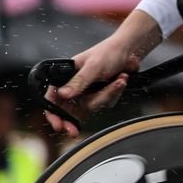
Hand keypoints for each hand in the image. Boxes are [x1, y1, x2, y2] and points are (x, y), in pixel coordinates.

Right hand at [44, 22, 158, 137]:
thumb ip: (78, 81)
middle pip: (69, 109)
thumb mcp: (93, 66)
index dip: (53, 112)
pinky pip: (105, 104)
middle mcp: (75, 85)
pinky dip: (114, 93)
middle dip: (73, 119)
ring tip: (119, 80)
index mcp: (66, 75)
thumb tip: (62, 94)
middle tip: (73, 132)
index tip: (58, 125)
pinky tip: (120, 80)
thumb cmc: (108, 52)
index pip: (53, 97)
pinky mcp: (100, 95)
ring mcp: (88, 92)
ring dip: (107, 94)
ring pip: (91, 107)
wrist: (129, 51)